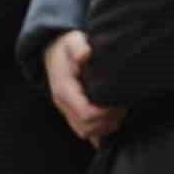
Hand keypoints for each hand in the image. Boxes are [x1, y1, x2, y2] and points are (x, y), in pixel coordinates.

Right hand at [44, 30, 124, 145]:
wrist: (52, 51)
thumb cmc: (67, 47)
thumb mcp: (72, 41)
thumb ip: (78, 47)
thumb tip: (86, 53)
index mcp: (63, 89)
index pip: (86, 113)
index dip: (105, 113)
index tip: (118, 102)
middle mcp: (62, 103)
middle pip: (87, 127)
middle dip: (108, 120)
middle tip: (122, 106)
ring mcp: (65, 110)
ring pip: (86, 132)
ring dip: (105, 126)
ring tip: (117, 111)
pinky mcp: (70, 114)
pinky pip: (84, 132)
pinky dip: (99, 131)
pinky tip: (110, 119)